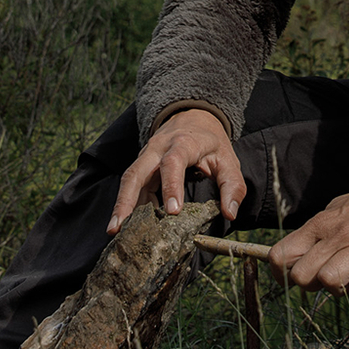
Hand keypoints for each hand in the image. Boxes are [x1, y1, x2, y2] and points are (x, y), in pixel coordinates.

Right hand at [109, 108, 245, 234]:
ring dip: (121, 205)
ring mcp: (146, 156)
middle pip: (136, 173)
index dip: (171, 186)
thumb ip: (232, 187)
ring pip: (129, 180)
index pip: (173, 163)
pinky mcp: (142, 166)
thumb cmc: (211, 143)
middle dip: (126, 201)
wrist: (194, 118)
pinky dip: (130, 205)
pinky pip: (133, 185)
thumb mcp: (229, 160)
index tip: (172, 212)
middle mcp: (158, 149)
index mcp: (183, 144)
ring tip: (115, 231)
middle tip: (119, 227)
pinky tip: (130, 225)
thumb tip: (230, 214)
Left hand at [267, 174, 348, 295]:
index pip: (280, 255)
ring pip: (329, 281)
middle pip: (301, 276)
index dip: (280, 275)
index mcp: (319, 224)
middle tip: (328, 279)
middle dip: (311, 285)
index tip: (292, 280)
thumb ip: (315, 232)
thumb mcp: (335, 209)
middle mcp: (335, 235)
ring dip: (340, 288)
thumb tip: (294, 253)